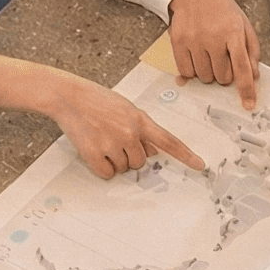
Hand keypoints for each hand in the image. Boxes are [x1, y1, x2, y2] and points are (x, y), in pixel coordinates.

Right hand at [53, 77, 207, 178]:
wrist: (69, 96)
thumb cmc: (96, 100)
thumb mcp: (125, 108)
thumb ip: (141, 128)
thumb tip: (151, 152)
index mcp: (140, 119)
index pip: (168, 140)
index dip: (186, 155)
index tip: (200, 166)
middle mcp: (129, 132)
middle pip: (141, 162)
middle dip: (130, 155)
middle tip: (113, 138)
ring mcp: (112, 143)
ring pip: (123, 168)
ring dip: (114, 160)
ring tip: (101, 139)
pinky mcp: (94, 153)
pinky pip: (106, 173)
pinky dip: (101, 167)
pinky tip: (94, 150)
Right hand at [167, 0, 259, 108]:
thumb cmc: (221, 9)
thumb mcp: (243, 25)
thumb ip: (251, 51)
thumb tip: (254, 76)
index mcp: (233, 32)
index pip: (242, 68)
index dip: (246, 89)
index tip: (248, 104)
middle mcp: (213, 37)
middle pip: (222, 77)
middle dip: (225, 74)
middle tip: (222, 58)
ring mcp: (194, 40)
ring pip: (204, 77)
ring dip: (209, 73)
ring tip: (209, 54)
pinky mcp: (178, 42)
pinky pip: (186, 72)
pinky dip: (192, 70)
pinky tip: (196, 56)